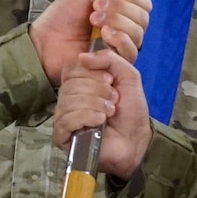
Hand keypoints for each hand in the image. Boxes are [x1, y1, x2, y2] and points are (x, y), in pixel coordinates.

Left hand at [30, 0, 150, 77]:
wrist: (45, 41)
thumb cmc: (62, 17)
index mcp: (120, 12)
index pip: (143, 4)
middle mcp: (123, 30)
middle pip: (142, 18)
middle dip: (120, 9)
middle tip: (95, 9)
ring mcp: (119, 48)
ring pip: (138, 34)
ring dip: (117, 22)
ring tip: (93, 20)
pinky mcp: (114, 64)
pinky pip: (130, 52)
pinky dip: (118, 39)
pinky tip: (102, 35)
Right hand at [53, 50, 148, 176]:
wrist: (135, 140)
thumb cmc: (130, 110)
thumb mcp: (128, 76)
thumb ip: (111, 59)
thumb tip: (82, 57)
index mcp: (80, 82)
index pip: (72, 68)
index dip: (92, 72)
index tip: (110, 80)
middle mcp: (69, 97)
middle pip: (71, 84)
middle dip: (97, 90)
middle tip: (113, 100)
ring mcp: (63, 116)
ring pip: (69, 101)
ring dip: (95, 105)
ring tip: (109, 113)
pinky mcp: (62, 135)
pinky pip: (65, 119)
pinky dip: (85, 117)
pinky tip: (99, 122)